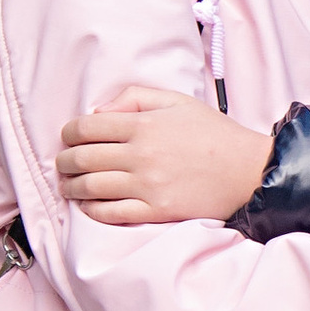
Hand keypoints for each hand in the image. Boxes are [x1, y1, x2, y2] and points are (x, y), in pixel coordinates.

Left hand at [57, 87, 276, 225]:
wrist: (247, 171)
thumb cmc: (213, 133)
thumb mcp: (177, 101)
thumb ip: (135, 98)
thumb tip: (99, 110)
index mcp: (143, 125)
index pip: (87, 127)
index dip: (69, 133)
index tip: (68, 137)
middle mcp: (141, 155)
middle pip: (83, 159)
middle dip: (65, 161)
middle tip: (63, 164)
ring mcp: (147, 185)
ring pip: (91, 187)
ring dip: (72, 187)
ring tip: (68, 185)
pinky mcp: (156, 211)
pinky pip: (111, 213)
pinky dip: (92, 209)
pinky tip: (87, 205)